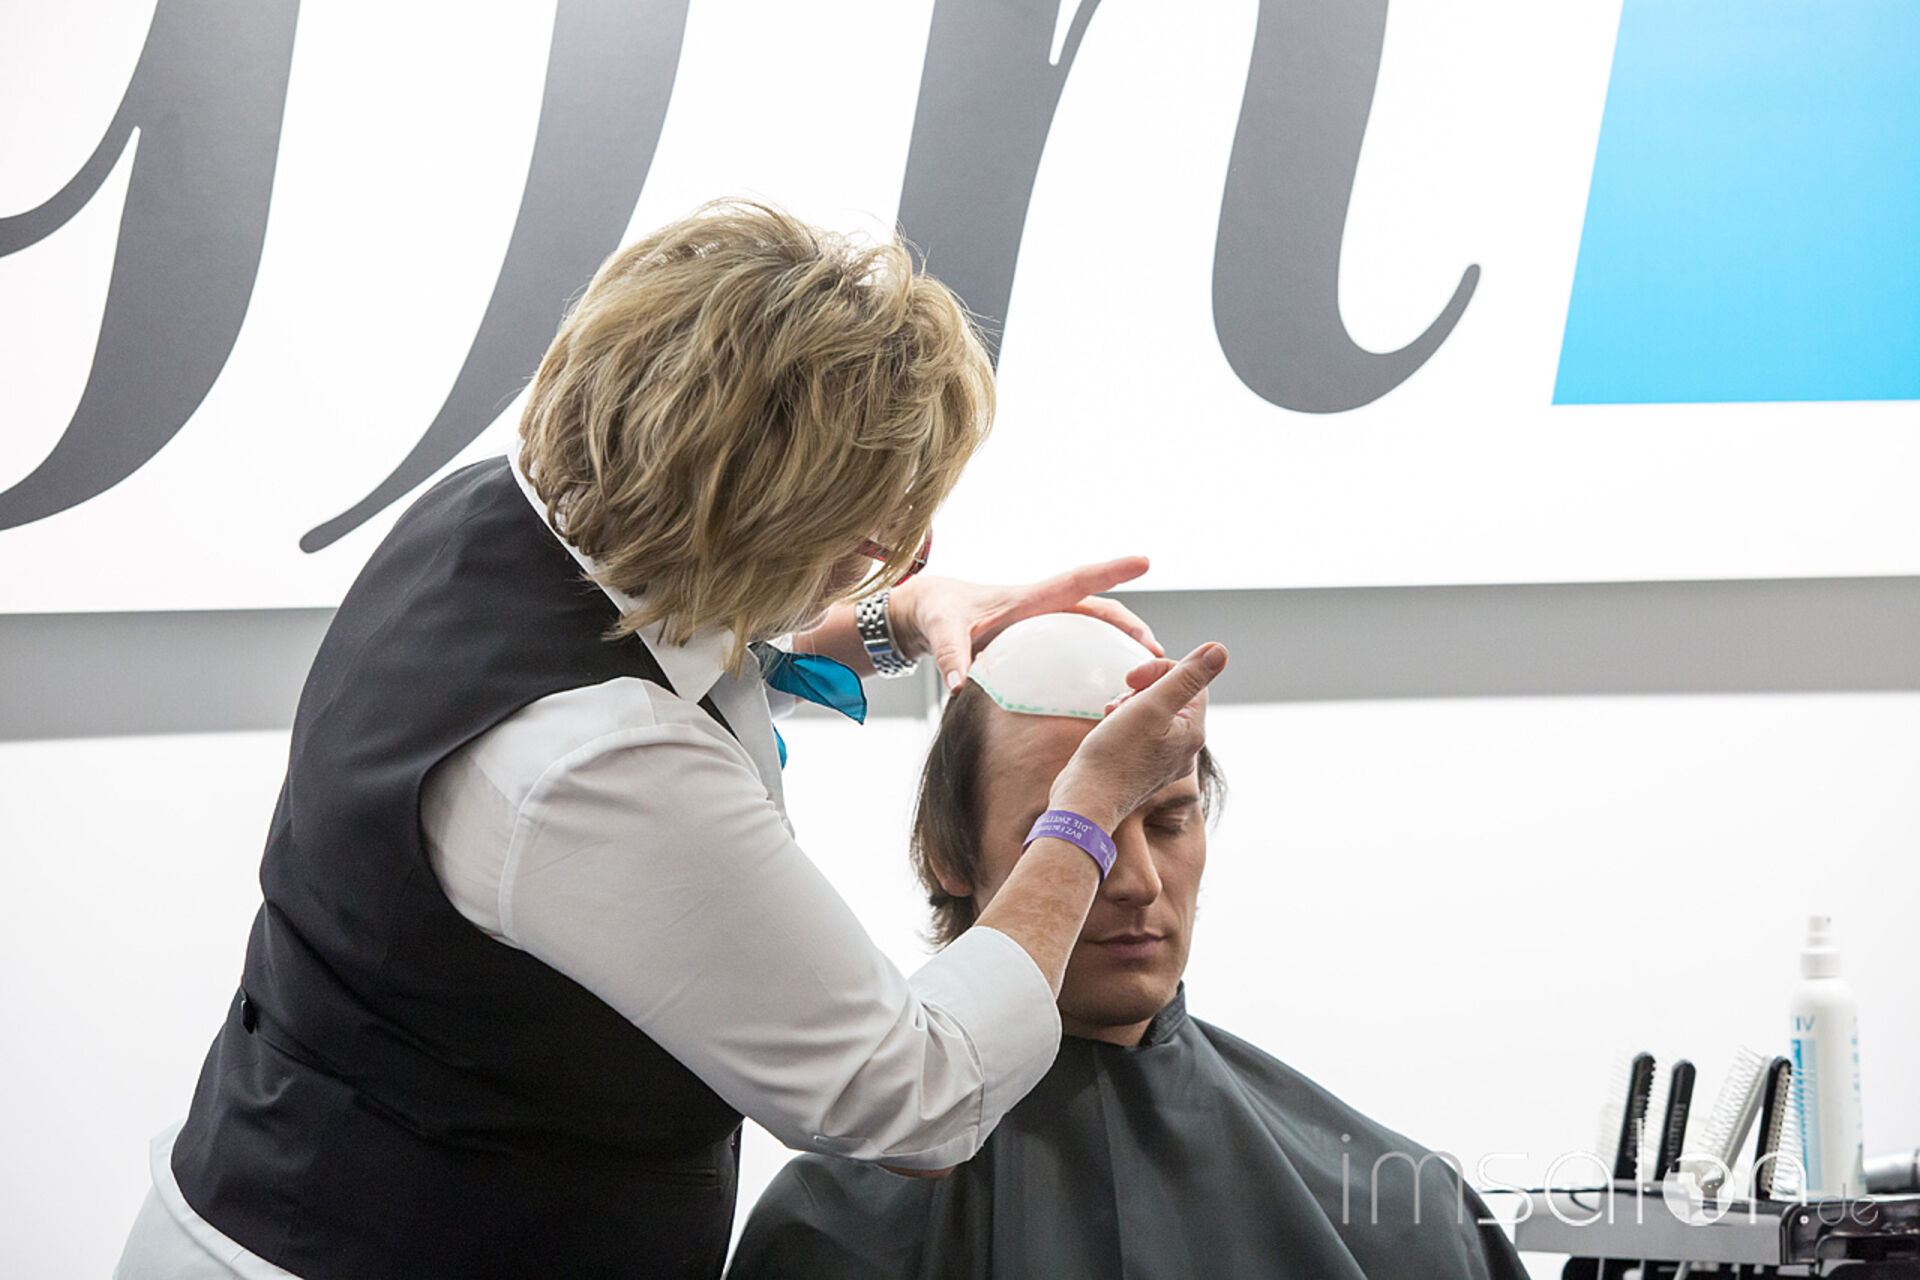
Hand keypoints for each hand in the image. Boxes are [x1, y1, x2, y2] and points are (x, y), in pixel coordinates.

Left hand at [888, 556, 1163, 693]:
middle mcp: (1042, 608)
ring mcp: (1044, 624)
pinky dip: (1102, 657)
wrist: (926, 611)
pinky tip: (1113, 682)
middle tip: (1156, 652)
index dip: (1109, 572)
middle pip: (1099, 611)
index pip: (1075, 582)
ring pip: (1095, 628)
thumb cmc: (936, 613)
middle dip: (1130, 626)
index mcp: (1026, 599)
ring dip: (1122, 643)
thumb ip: (950, 656)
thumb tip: (958, 688)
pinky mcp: (1039, 640)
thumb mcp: (940, 630)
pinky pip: (1081, 644)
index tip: (1144, 560)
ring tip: (1148, 671)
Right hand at [1048, 644, 1226, 831]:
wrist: (1086, 800)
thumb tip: (1220, 650)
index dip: (1161, 669)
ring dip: (1131, 703)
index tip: (1132, 679)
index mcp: (1193, 732)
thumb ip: (1187, 676)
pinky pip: (1141, 733)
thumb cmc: (1116, 753)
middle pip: (1172, 695)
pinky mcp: (1143, 768)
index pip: (1191, 679)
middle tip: (1122, 696)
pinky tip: (1109, 725)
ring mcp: (1164, 760)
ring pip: (1154, 713)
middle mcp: (1185, 748)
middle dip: (1144, 688)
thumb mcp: (1153, 705)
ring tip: (1112, 713)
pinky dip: (1125, 722)